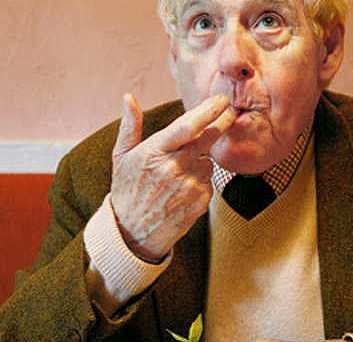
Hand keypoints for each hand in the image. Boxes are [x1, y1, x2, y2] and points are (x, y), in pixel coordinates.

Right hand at [111, 93, 235, 259]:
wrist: (132, 233)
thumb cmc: (127, 190)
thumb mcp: (122, 157)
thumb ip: (130, 126)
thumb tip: (129, 97)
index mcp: (155, 152)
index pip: (188, 126)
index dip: (208, 110)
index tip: (221, 101)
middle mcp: (174, 168)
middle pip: (207, 139)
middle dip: (221, 123)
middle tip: (231, 112)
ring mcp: (189, 186)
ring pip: (207, 161)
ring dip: (200, 160)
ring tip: (178, 174)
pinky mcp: (200, 201)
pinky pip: (208, 181)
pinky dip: (200, 180)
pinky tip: (182, 189)